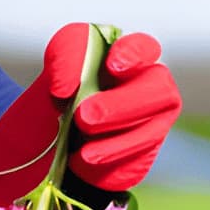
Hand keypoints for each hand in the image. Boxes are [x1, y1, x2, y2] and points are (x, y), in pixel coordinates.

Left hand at [0, 22, 181, 209]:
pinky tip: (86, 159)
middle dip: (122, 105)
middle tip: (84, 116)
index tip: (113, 65)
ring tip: (83, 149)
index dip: (134, 55)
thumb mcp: (58, 62)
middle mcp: (150, 90)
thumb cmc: (64, 90)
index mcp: (132, 59)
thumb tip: (67, 87)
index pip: (145, 49)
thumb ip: (65, 58)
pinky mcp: (141, 156)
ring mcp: (152, 125)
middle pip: (158, 92)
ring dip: (116, 140)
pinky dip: (111, 161)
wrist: (51, 136)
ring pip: (150, 132)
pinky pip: (136, 160)